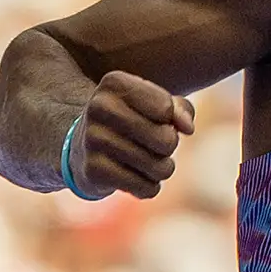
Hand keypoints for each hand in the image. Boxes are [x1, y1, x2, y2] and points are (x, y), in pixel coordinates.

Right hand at [72, 71, 190, 200]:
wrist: (83, 148)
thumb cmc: (130, 120)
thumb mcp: (153, 104)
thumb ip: (180, 108)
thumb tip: (188, 127)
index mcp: (115, 83)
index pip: (166, 109)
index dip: (170, 120)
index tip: (156, 120)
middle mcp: (100, 107)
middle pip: (166, 140)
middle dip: (169, 147)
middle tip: (156, 145)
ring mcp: (93, 139)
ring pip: (159, 168)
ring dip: (161, 169)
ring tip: (148, 162)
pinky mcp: (93, 170)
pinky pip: (145, 188)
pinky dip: (148, 187)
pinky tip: (136, 178)